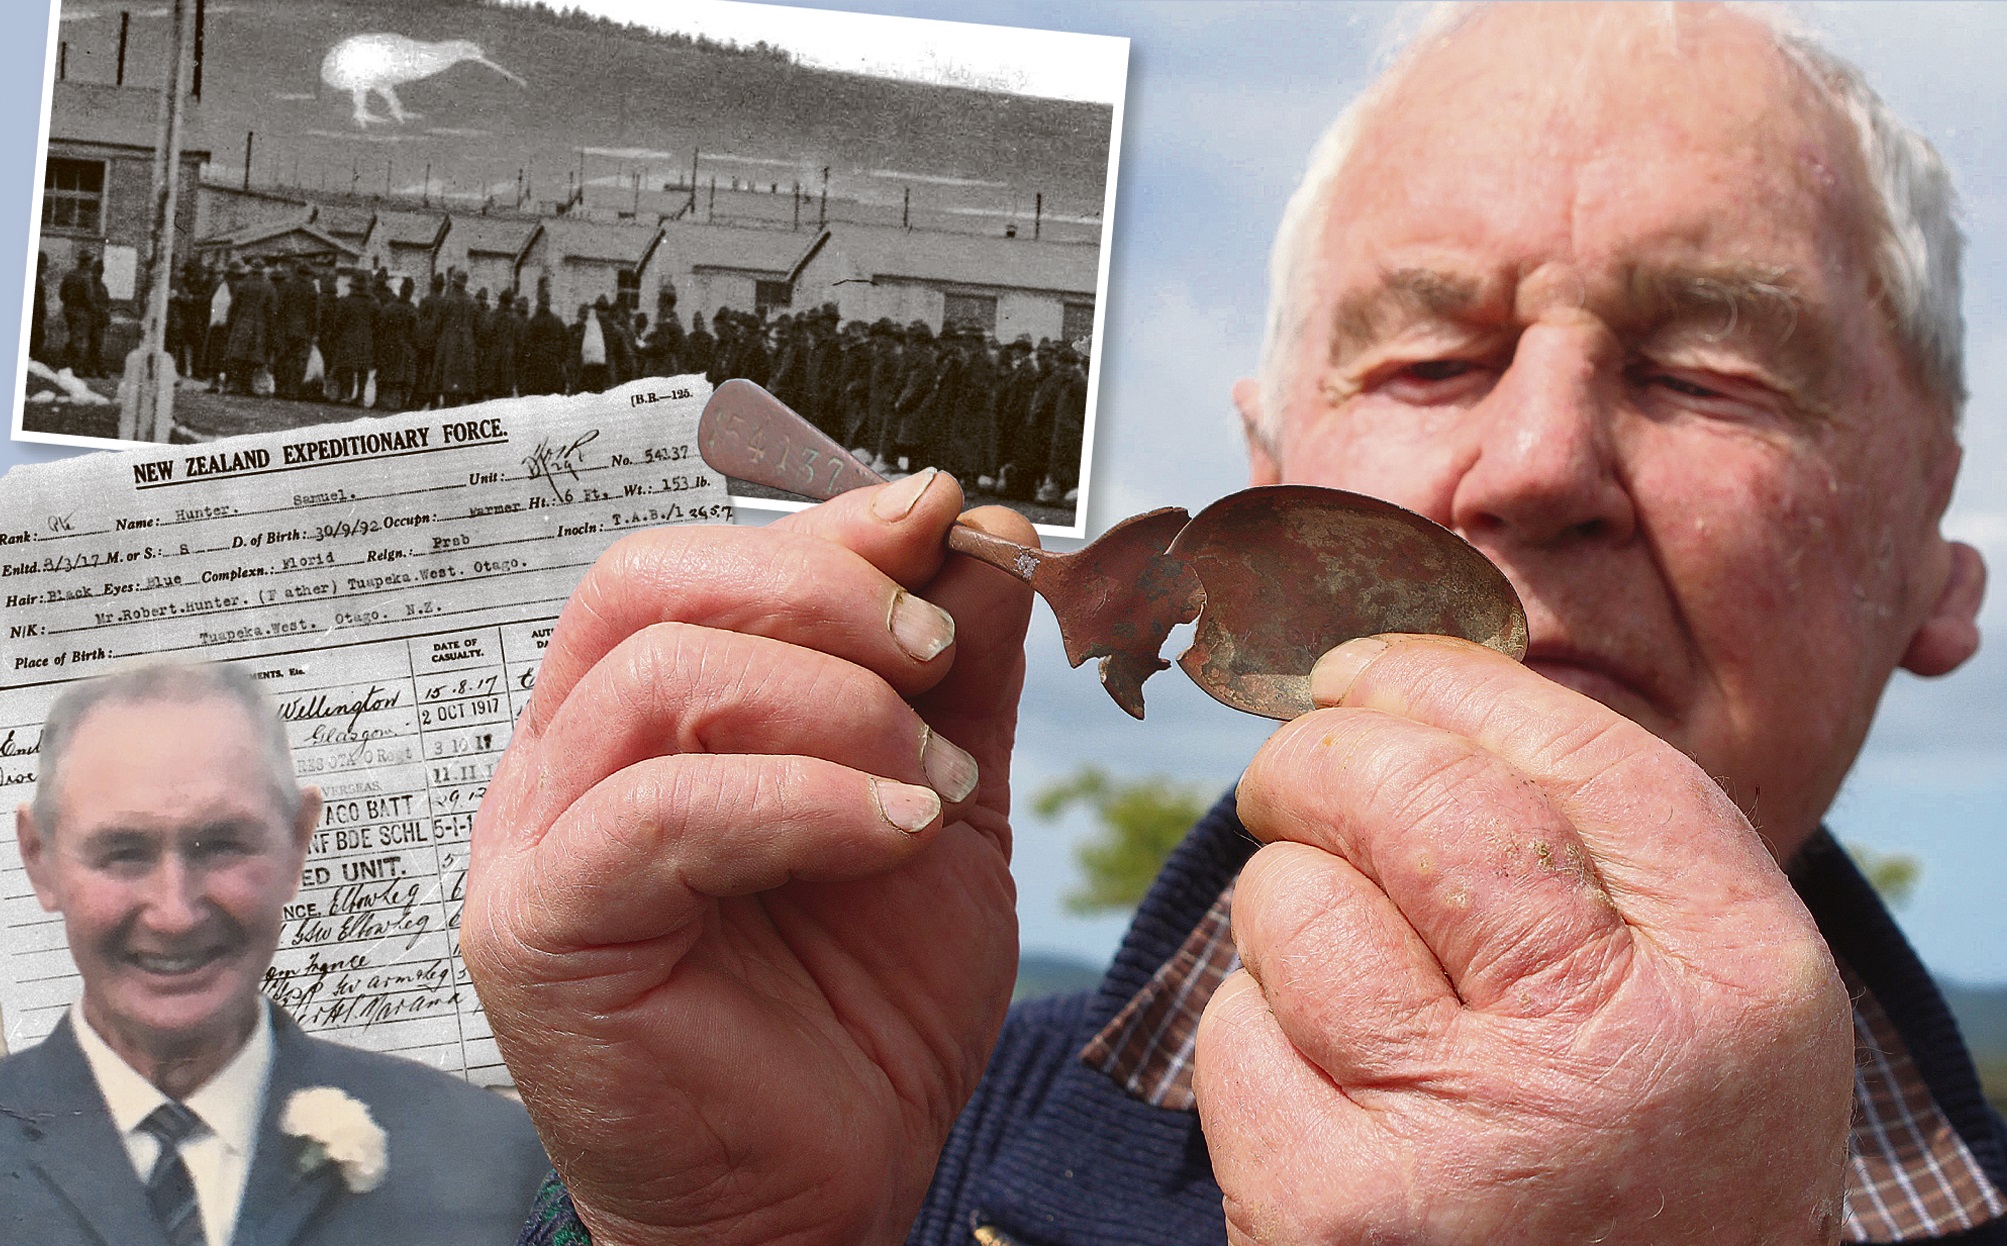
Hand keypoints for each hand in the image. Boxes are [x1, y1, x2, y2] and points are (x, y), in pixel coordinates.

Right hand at [462, 471, 1034, 1245]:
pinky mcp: (541, 931)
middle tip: (932, 654)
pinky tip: (893, 834)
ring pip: (654, 681)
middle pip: (648, 587)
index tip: (942, 517)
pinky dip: (796, 799)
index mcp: (642, 719)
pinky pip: (655, 814)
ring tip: (926, 783)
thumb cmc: (860, 1009)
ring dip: (827, 705)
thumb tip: (978, 535)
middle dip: (818, 590)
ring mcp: (537, 844)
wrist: (828, 1188)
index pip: (694, 565)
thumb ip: (948, 677)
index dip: (823, 525)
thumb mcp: (934, 803)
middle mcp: (567, 762)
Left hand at [1194, 635, 1853, 1245]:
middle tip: (1292, 784)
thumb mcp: (1699, 1016)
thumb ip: (1600, 865)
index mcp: (1738, 978)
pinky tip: (1323, 1100)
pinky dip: (1252, 1044)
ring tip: (1348, 994)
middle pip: (1415, 793)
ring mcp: (1474, 1137)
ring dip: (1284, 919)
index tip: (1361, 668)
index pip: (1576, 751)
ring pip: (1297, 901)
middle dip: (1317, 760)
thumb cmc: (1633, 1174)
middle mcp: (1621, 1050)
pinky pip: (1234, 1030)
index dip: (1442, 682)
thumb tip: (1411, 699)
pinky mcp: (1340, 1209)